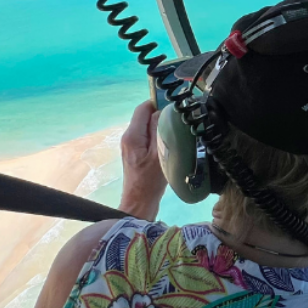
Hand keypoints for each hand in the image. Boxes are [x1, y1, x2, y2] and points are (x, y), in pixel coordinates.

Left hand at [119, 100, 167, 220]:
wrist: (139, 203)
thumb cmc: (151, 181)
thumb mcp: (159, 155)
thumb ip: (159, 131)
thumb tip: (163, 112)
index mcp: (132, 136)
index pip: (143, 108)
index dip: (158, 105)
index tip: (175, 111)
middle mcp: (128, 138)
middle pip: (145, 117)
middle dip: (161, 117)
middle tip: (179, 125)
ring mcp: (131, 146)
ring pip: (147, 128)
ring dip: (161, 128)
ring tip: (176, 136)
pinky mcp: (135, 154)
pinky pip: (147, 138)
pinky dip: (158, 138)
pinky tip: (169, 146)